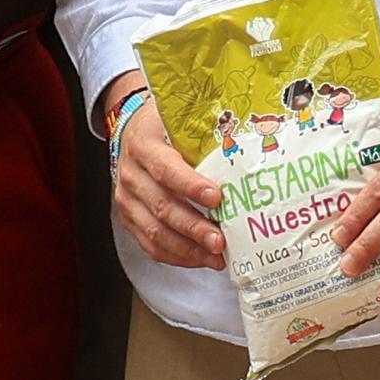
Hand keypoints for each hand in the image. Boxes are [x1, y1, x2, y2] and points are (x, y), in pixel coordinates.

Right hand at [110, 89, 227, 271]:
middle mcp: (131, 174)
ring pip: (155, 232)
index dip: (190, 186)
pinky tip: (200, 259)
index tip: (216, 198)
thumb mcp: (179, 120)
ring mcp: (127, 199)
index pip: (165, 169)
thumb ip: (206, 133)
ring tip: (216, 257)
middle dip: (193, 227)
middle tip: (220, 241)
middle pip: (162, 206)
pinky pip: (150, 244)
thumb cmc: (163, 126)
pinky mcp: (129, 218)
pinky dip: (177, 256)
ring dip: (188, 249)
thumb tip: (251, 142)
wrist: (132, 132)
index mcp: (144, 145)